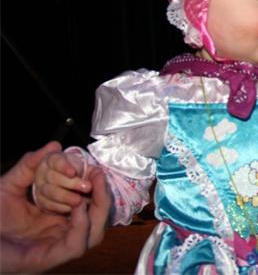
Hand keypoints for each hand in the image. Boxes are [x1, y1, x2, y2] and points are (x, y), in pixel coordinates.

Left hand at [0, 141, 109, 272]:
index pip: (88, 202)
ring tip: (91, 188)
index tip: (94, 167)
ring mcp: (58, 246)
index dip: (96, 185)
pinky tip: (78, 208)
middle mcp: (62, 232)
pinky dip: (82, 225)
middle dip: (103, 194)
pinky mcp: (51, 258)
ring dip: (98, 209)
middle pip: (97, 218)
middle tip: (97, 174)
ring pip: (95, 233)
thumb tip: (54, 145)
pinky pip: (77, 244)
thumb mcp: (8, 186)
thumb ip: (29, 165)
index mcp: (56, 217)